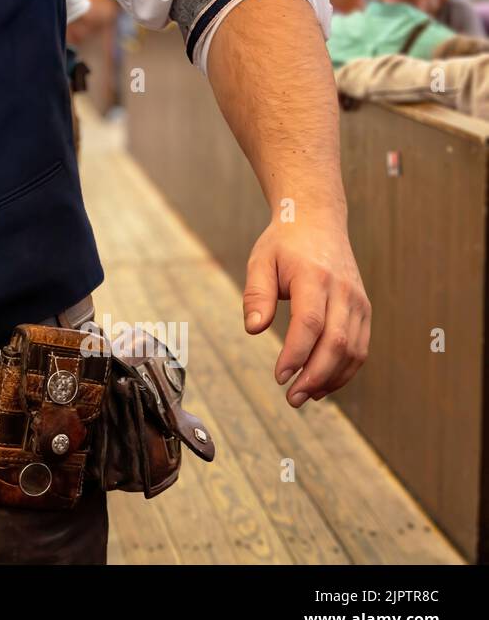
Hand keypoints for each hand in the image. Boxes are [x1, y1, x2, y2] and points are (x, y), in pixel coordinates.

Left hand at [241, 215, 370, 408]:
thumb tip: (254, 330)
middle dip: (314, 376)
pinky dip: (344, 371)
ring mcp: (359, 301)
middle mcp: (343, 291)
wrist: (318, 221)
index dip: (296, 354)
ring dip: (331, 379)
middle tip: (291, 398)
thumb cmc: (283, 244)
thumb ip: (256, 295)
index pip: (310, 323)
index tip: (279, 376)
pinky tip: (322, 385)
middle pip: (336, 342)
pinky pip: (361, 347)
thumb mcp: (260, 261)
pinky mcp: (364, 310)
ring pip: (354, 350)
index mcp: (315, 277)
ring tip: (304, 396)